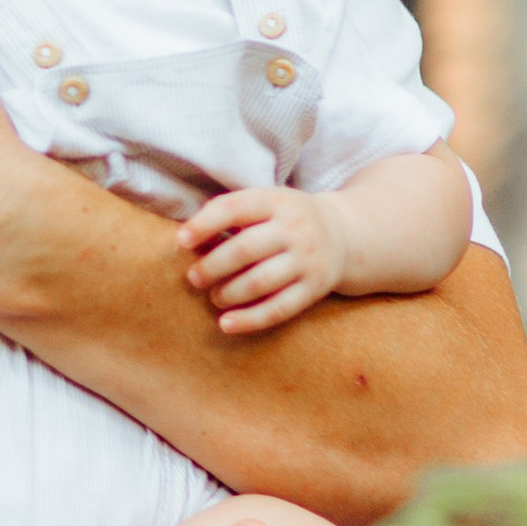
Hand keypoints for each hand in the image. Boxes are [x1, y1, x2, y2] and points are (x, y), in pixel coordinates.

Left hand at [179, 185, 344, 334]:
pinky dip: (249, 320)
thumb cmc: (286, 220)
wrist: (345, 235)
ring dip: (228, 293)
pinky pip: (279, 309)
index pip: (234, 208)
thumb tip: (185, 240)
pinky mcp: (315, 288)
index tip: (181, 240)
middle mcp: (295, 228)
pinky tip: (226, 324)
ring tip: (215, 297)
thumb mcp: (266, 204)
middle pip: (244, 249)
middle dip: (212, 267)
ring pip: (260, 282)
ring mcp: (307, 259)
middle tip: (194, 278)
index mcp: (276, 201)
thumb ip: (230, 215)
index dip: (204, 224)